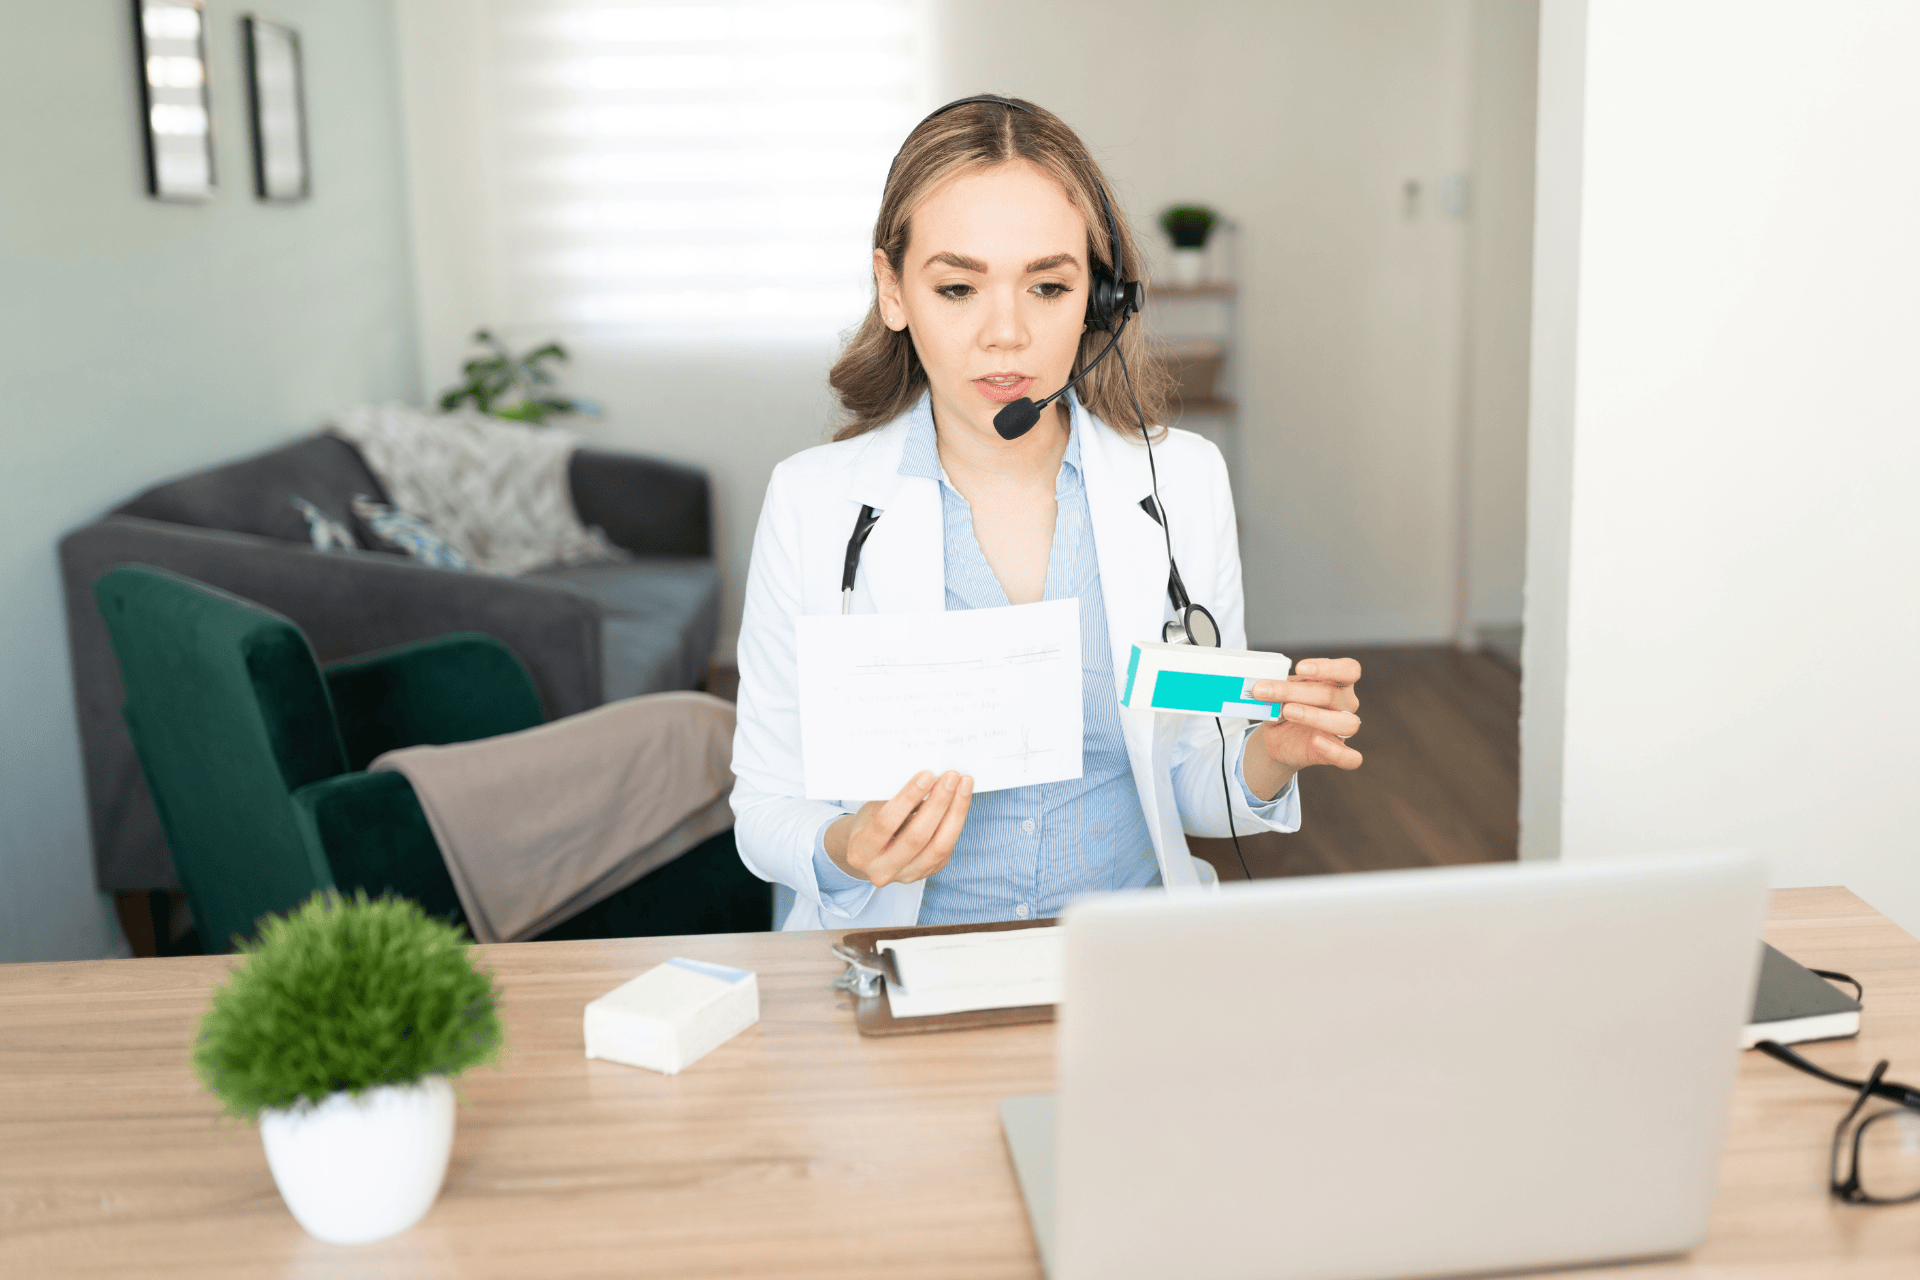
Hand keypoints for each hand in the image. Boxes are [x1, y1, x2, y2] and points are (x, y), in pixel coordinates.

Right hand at [823, 770, 973, 886]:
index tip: (926, 775)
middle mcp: (882, 870)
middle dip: (938, 803)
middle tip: (951, 777)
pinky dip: (956, 822)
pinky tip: (961, 800)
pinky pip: (947, 848)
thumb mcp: (871, 810)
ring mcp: (906, 876)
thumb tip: (927, 778)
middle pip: (917, 837)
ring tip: (963, 785)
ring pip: (939, 847)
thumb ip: (894, 800)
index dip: (908, 798)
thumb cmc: (869, 823)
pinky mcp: (927, 873)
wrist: (869, 853)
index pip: (886, 823)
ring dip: (955, 812)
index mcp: (860, 851)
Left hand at [1242, 657, 1363, 800]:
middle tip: (1267, 691)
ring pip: (1347, 723)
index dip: (1329, 668)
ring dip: (1315, 716)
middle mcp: (1346, 704)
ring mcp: (1344, 729)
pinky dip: (1335, 751)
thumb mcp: (1279, 694)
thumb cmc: (1284, 706)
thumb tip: (1263, 687)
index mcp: (1337, 683)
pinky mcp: (1338, 752)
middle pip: (1333, 695)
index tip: (1300, 668)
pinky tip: (1316, 742)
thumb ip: (1278, 689)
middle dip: (1297, 692)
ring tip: (1287, 711)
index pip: (1349, 669)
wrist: (1278, 737)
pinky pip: (1350, 757)